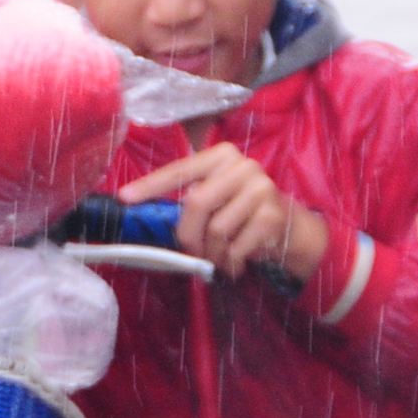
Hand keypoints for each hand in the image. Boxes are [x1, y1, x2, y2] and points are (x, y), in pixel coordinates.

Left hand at [118, 144, 329, 282]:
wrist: (291, 226)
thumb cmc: (241, 211)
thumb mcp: (218, 195)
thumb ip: (192, 197)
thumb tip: (148, 213)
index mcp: (222, 156)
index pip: (181, 169)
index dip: (151, 185)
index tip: (126, 198)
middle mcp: (243, 166)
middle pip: (196, 203)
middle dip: (188, 235)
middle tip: (192, 251)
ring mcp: (261, 190)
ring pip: (216, 230)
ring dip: (211, 253)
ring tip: (217, 258)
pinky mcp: (273, 216)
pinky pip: (235, 247)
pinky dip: (230, 262)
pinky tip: (235, 262)